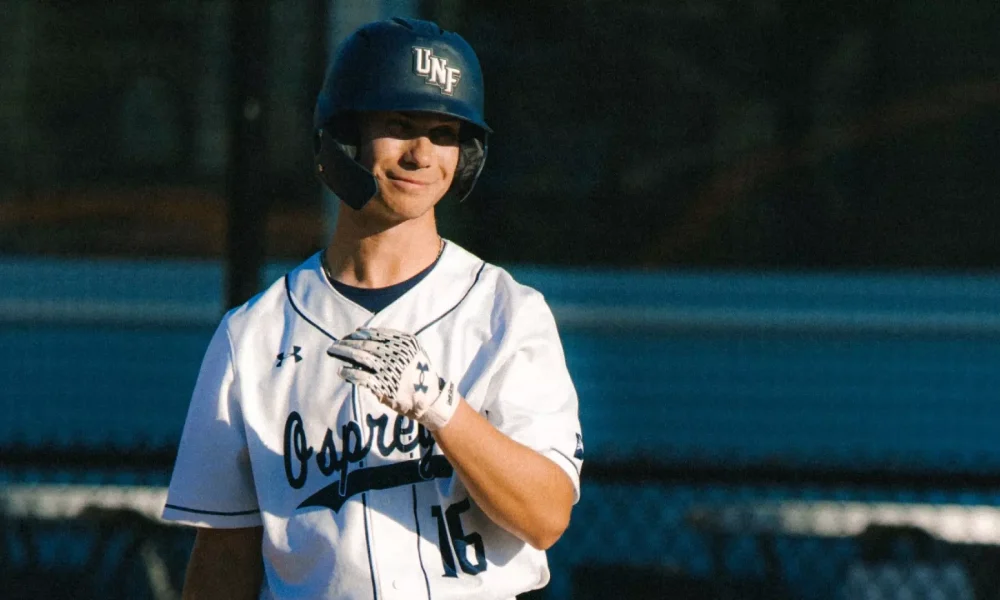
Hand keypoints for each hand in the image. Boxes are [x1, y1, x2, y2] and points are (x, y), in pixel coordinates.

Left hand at [326, 328, 458, 429]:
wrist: (431, 400)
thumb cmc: (419, 374)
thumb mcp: (414, 352)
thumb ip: (394, 342)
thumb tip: (363, 332)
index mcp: (405, 343)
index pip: (376, 334)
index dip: (360, 334)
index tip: (350, 335)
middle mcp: (396, 353)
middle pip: (365, 344)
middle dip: (347, 343)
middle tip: (335, 344)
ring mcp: (389, 369)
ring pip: (360, 357)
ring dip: (344, 353)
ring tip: (333, 352)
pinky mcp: (383, 385)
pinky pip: (361, 376)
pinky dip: (349, 373)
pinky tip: (342, 372)